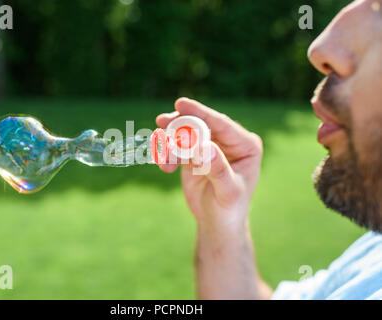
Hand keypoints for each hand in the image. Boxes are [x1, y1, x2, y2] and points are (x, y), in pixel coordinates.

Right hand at [156, 98, 262, 232]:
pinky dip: (167, 153)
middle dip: (179, 124)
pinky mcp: (194, 154)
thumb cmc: (228, 208)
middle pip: (200, 124)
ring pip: (185, 133)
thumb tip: (205, 146)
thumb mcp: (227, 191)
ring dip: (170, 143)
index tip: (180, 104)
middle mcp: (228, 141)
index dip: (200, 112)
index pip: (221, 124)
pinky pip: (176, 146)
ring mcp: (210, 146)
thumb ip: (217, 169)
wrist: (217, 222)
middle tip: (161, 122)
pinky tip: (164, 167)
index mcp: (245, 145)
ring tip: (164, 162)